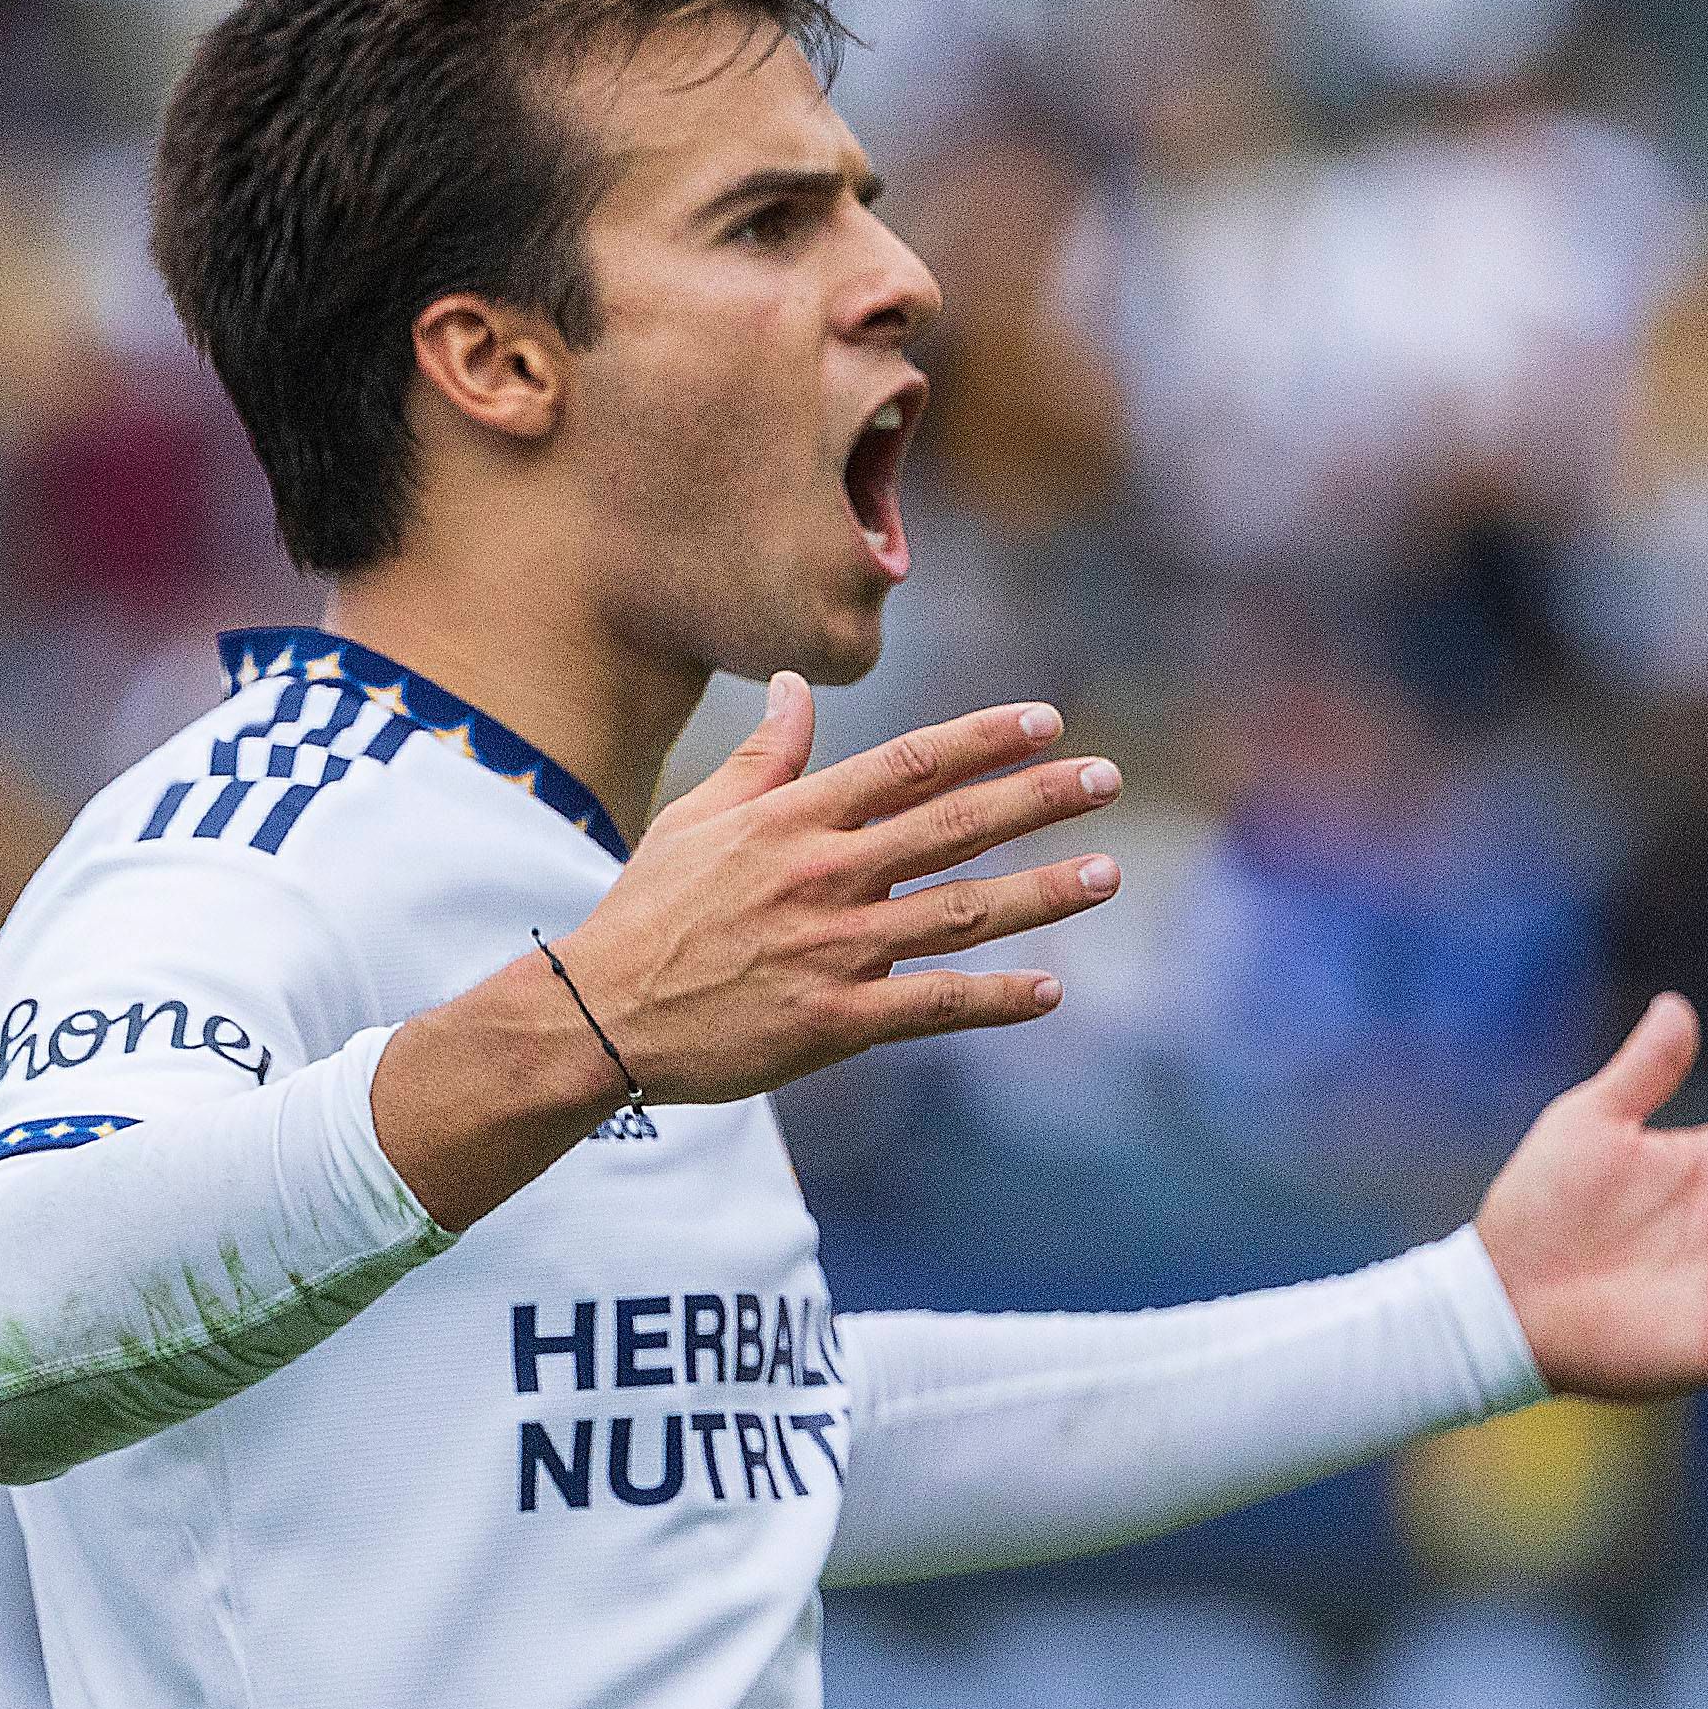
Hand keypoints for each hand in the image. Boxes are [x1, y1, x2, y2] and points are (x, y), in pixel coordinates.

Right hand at [555, 674, 1121, 1101]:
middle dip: (1037, 799)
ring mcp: (832, 949)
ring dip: (1041, 893)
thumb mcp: (699, 817)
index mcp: (794, 819)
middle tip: (1106, 779)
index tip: (1047, 723)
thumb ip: (765, 756)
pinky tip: (1051, 989)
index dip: (984, 741)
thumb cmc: (651, 910)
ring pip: (959, 912)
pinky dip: (996, 999)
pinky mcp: (833, 1021)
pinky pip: (932, 1006)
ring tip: (1106, 872)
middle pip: (952, 826)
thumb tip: (794, 687)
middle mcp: (823, 875)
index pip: (909, 764)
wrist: (601, 1013)